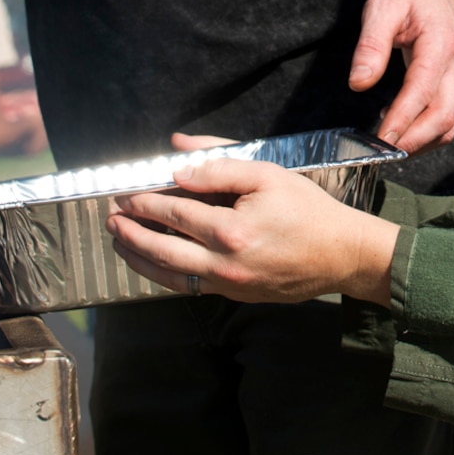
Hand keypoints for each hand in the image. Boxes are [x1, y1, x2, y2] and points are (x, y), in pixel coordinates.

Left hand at [106, 157, 399, 305]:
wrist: (342, 254)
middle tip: (110, 219)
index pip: (174, 213)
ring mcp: (229, 286)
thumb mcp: (268, 173)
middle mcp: (224, 263)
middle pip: (162, 250)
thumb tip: (178, 157)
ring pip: (170, 276)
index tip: (124, 194)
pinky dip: (166, 275)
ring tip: (119, 243)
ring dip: (139, 259)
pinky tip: (154, 264)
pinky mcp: (236, 297)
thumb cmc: (309, 210)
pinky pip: (191, 287)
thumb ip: (220, 163)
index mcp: (231, 228)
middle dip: (131, 233)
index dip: (145, 202)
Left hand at [351, 0, 453, 153]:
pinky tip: (397, 128)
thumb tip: (359, 83)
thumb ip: (371, 45)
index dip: (401, 120)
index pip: (422, 92)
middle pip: (442, 119)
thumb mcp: (383, 6)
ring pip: (448, 126)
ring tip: (384, 144)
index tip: (380, 140)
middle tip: (379, 153)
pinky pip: (447, 120)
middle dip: (412, 142)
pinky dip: (424, 134)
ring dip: (418, 143)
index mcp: (440, 45)